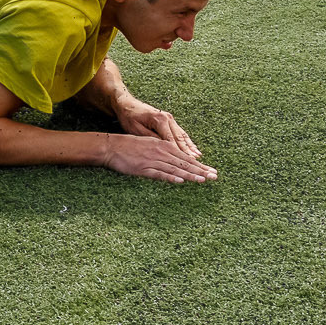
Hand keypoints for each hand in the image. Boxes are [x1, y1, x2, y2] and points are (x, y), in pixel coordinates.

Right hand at [101, 133, 216, 182]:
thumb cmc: (129, 146)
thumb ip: (163, 151)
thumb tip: (176, 161)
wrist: (111, 146)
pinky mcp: (143, 168)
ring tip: (202, 180)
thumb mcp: (150, 144)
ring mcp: (152, 160)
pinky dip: (170, 177)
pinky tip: (180, 181)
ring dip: (190, 175)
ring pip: (175, 168)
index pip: (186, 157)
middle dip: (200, 170)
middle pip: (184, 163)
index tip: (211, 171)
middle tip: (214, 177)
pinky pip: (159, 174)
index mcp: (164, 145)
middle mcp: (161, 152)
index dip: (200, 165)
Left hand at [114, 94, 201, 159]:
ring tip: (198, 157)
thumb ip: (151, 139)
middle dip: (189, 151)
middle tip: (196, 162)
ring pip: (182, 135)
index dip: (179, 152)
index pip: (172, 140)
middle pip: (180, 138)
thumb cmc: (129, 117)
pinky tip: (193, 149)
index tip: (186, 162)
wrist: (126, 104)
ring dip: (190, 147)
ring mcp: (169, 118)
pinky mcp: (168, 120)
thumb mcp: (136, 130)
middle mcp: (167, 118)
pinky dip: (187, 142)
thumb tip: (164, 149)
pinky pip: (180, 133)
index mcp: (160, 120)